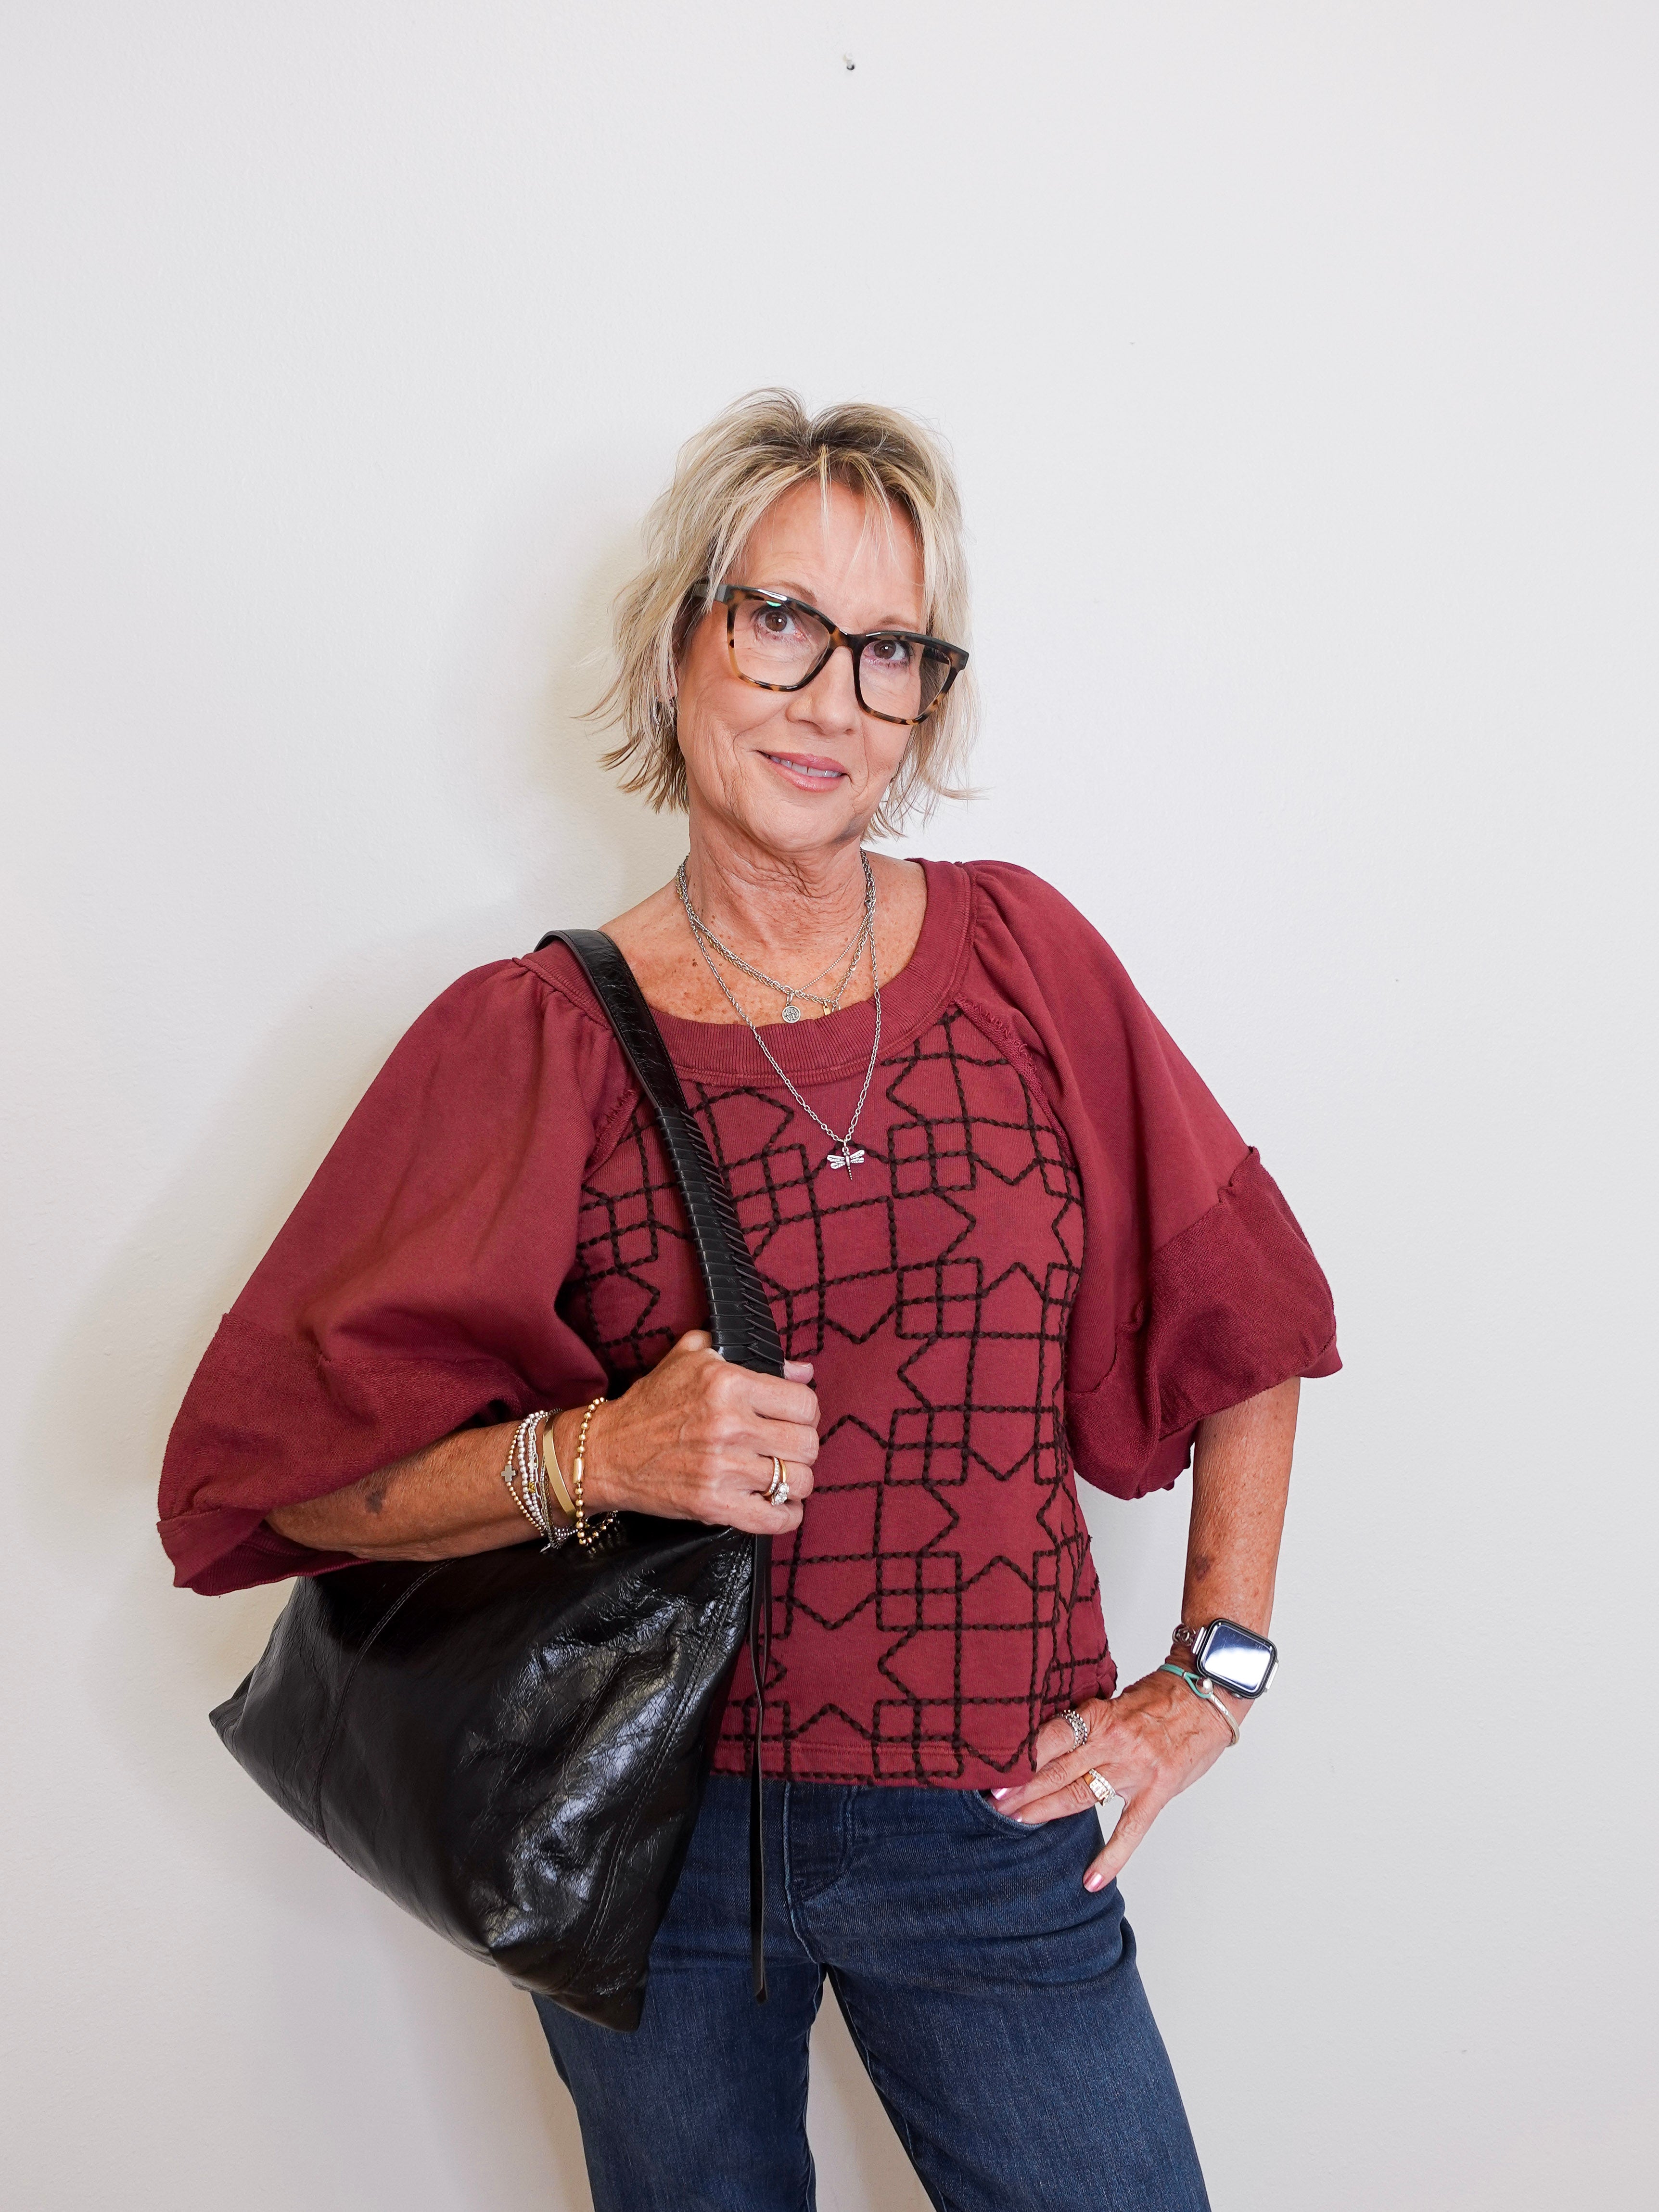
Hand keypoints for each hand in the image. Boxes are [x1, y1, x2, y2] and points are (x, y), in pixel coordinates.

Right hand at [556, 1330, 818, 1535]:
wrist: (606, 1451)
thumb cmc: (652, 1403)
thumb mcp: (692, 1358)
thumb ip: (749, 1356)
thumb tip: (803, 1370)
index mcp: (729, 1383)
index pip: (805, 1403)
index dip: (805, 1413)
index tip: (792, 1419)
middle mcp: (730, 1424)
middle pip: (807, 1444)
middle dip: (802, 1448)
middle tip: (786, 1449)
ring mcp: (723, 1468)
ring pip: (798, 1482)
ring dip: (796, 1483)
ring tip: (781, 1477)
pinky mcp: (713, 1505)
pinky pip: (774, 1519)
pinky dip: (786, 1517)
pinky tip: (781, 1507)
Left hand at [991, 1665, 1245, 1890]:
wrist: (1209, 1696)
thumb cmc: (1161, 1698)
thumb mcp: (1117, 1700)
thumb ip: (1086, 1722)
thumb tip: (1045, 1741)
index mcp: (1101, 1714)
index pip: (1050, 1737)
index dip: (1020, 1757)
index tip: (993, 1771)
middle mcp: (1114, 1741)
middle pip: (1057, 1769)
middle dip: (1021, 1789)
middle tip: (991, 1804)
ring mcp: (1136, 1769)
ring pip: (1081, 1795)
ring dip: (1046, 1811)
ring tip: (1016, 1825)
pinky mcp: (1157, 1791)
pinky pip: (1131, 1830)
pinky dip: (1111, 1858)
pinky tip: (1091, 1880)